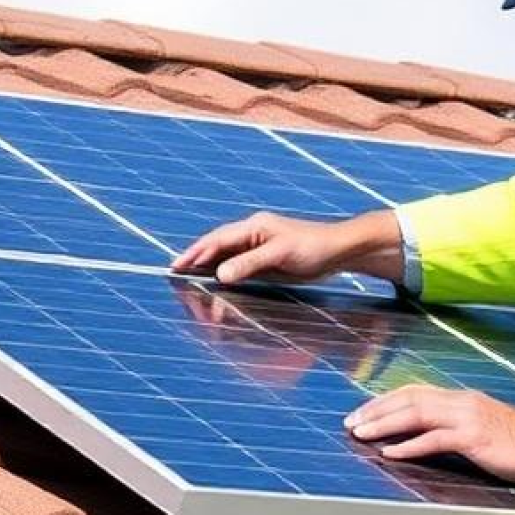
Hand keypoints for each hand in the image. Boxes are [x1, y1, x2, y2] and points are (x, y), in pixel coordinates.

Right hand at [172, 209, 404, 284]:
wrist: (340, 250)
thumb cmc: (314, 246)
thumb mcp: (281, 254)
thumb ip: (250, 263)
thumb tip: (219, 274)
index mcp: (253, 227)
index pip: (216, 240)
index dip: (195, 252)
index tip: (176, 265)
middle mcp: (252, 235)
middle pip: (216, 249)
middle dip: (196, 261)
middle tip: (175, 275)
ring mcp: (258, 248)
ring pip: (225, 259)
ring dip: (207, 270)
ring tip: (189, 283)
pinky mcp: (266, 262)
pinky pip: (237, 268)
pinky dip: (223, 276)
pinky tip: (215, 286)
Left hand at [344, 385, 514, 481]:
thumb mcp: (481, 427)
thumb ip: (454, 426)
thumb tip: (425, 435)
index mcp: (460, 398)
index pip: (414, 391)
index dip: (385, 400)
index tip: (363, 411)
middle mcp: (460, 401)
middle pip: (408, 398)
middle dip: (375, 409)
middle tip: (350, 422)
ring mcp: (466, 417)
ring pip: (415, 414)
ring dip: (384, 424)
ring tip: (360, 433)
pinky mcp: (473, 437)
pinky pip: (434, 439)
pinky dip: (409, 445)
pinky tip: (390, 453)